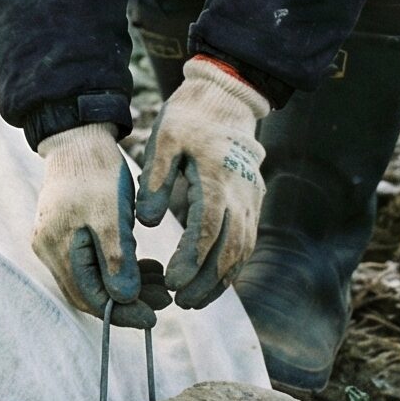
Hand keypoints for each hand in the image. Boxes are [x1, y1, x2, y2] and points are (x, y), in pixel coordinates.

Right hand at [32, 124, 160, 322]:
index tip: (155, 317)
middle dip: (128, 300)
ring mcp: (53, 240)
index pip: (90, 297)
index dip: (123, 312)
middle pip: (90, 291)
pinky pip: (90, 261)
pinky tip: (143, 264)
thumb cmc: (97, 173)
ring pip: (92, 277)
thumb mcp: (112, 216)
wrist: (79, 136)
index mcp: (57, 247)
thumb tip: (125, 300)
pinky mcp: (64, 230)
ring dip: (126, 283)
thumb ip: (116, 260)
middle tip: (164, 300)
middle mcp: (48, 249)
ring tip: (160, 282)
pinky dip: (117, 266)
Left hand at [135, 57, 269, 307]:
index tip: (172, 281)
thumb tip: (146, 223)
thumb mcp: (165, 138)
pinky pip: (247, 241)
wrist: (226, 98)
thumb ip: (155, 180)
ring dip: (221, 279)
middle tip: (181, 302)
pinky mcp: (253, 200)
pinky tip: (214, 280)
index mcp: (216, 178)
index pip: (208, 230)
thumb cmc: (190, 117)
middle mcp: (240, 193)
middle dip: (207, 281)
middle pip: (229, 249)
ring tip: (194, 300)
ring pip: (242, 250)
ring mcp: (251, 198)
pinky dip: (232, 265)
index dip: (191, 260)